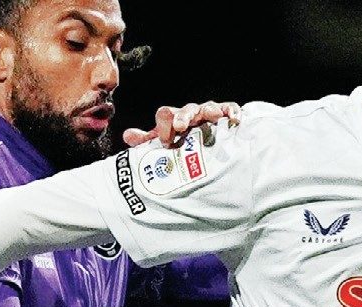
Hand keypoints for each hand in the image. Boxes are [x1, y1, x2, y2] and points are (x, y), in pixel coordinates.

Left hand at [123, 101, 241, 147]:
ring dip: (210, 110)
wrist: (206, 144)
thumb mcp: (164, 142)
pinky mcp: (226, 115)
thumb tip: (127, 136)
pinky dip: (232, 112)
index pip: (166, 115)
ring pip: (208, 107)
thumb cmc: (183, 142)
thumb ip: (146, 141)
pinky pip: (229, 109)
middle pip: (186, 109)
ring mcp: (209, 112)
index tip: (166, 142)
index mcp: (174, 118)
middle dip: (184, 116)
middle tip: (181, 126)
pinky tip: (234, 119)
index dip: (164, 126)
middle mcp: (191, 113)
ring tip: (213, 115)